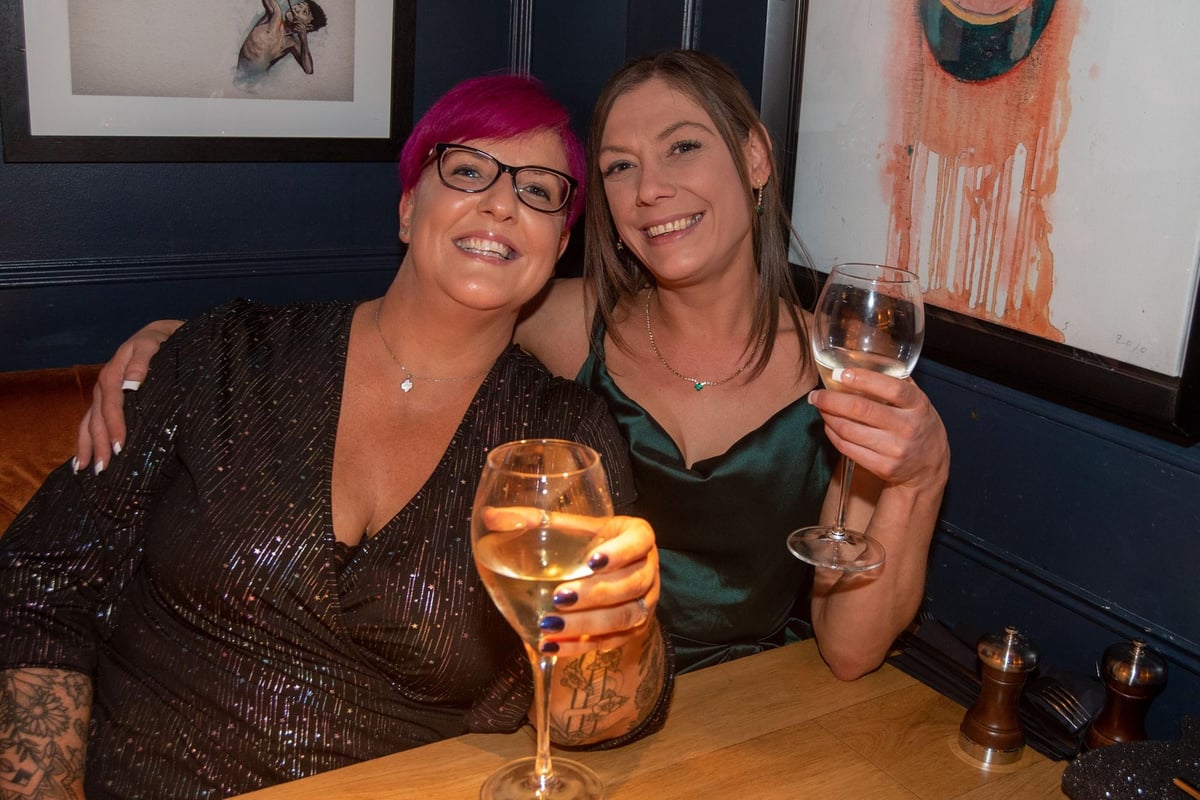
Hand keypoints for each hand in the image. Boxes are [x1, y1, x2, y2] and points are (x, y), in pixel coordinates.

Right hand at [75, 319, 182, 471]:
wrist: (159, 334)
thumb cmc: (160, 341)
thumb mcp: (152, 344)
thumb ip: (142, 361)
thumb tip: (130, 384)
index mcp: (114, 373)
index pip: (112, 404)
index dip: (115, 426)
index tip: (120, 447)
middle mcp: (104, 385)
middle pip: (97, 418)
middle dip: (98, 444)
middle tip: (102, 469)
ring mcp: (103, 393)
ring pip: (90, 422)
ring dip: (88, 446)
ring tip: (85, 470)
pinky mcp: (107, 399)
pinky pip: (92, 421)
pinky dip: (86, 439)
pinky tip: (83, 457)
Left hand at [478, 508, 659, 657]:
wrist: (607, 572)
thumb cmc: (585, 542)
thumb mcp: (567, 527)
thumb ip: (533, 520)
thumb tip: (489, 517)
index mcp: (637, 536)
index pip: (638, 542)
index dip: (620, 552)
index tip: (592, 560)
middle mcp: (648, 569)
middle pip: (630, 585)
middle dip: (595, 593)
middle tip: (559, 597)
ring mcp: (645, 602)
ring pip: (625, 617)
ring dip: (588, 623)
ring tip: (550, 626)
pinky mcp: (634, 630)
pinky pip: (612, 642)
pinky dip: (581, 645)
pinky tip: (553, 646)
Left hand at [807, 368, 948, 491]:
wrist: (930, 466)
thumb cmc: (918, 424)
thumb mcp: (918, 401)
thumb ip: (897, 382)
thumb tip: (862, 361)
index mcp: (918, 405)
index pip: (892, 389)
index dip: (863, 379)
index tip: (840, 373)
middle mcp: (907, 427)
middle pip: (862, 410)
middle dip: (832, 400)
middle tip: (816, 395)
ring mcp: (895, 449)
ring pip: (849, 430)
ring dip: (828, 416)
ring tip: (820, 408)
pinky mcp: (882, 467)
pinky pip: (847, 448)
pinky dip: (832, 434)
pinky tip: (828, 425)